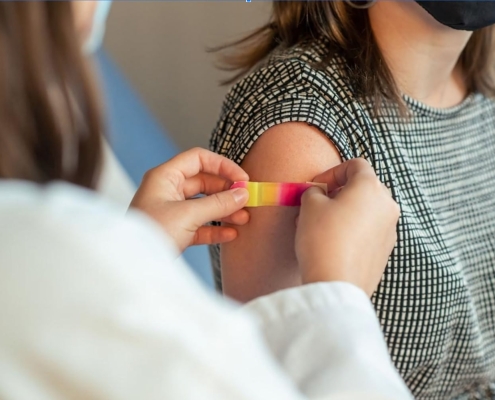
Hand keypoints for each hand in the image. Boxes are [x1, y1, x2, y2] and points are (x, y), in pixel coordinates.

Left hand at [130, 148, 249, 252]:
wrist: (131, 265)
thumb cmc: (151, 233)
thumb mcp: (188, 215)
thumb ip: (218, 203)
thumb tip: (242, 194)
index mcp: (165, 177)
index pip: (199, 159)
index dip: (223, 166)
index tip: (242, 179)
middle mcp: (168, 190)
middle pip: (205, 182)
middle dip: (227, 191)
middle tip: (248, 200)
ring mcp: (172, 211)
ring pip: (204, 204)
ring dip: (225, 210)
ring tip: (244, 218)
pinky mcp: (175, 231)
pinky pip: (200, 225)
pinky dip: (216, 228)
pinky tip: (231, 234)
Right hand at [295, 159, 399, 296]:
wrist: (336, 283)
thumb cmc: (323, 239)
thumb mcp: (310, 205)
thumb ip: (314, 191)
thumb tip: (318, 194)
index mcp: (371, 187)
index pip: (356, 164)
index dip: (332, 171)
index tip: (316, 187)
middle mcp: (387, 205)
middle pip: (364, 187)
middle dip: (339, 191)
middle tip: (318, 203)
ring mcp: (390, 229)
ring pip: (366, 210)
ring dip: (345, 211)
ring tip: (321, 225)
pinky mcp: (386, 250)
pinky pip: (369, 230)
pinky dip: (353, 229)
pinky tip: (333, 243)